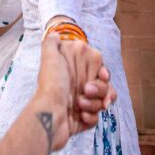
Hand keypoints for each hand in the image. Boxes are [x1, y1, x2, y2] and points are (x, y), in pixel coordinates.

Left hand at [34, 34, 114, 150]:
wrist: (49, 115)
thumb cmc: (51, 85)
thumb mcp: (49, 57)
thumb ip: (52, 43)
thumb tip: (54, 35)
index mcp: (75, 69)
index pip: (99, 67)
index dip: (103, 73)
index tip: (101, 76)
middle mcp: (79, 84)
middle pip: (104, 85)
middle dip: (99, 89)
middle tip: (86, 90)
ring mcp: (81, 102)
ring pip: (103, 101)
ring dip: (93, 103)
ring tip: (79, 105)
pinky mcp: (82, 118)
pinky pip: (96, 117)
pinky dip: (90, 117)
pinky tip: (79, 116)